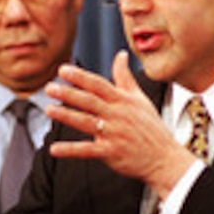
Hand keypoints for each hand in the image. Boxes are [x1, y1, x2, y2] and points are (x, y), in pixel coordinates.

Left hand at [45, 51, 197, 196]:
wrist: (165, 158)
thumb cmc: (151, 128)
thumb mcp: (140, 99)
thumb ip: (125, 77)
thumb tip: (120, 54)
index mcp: (123, 101)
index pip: (98, 85)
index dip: (80, 77)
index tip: (62, 70)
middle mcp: (118, 115)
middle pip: (90, 101)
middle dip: (68, 93)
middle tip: (49, 88)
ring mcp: (114, 134)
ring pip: (86, 122)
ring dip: (66, 116)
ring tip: (49, 109)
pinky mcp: (111, 153)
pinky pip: (88, 150)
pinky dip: (70, 150)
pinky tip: (54, 149)